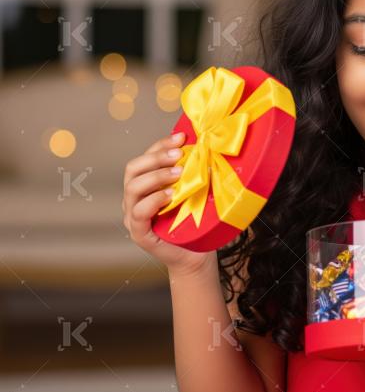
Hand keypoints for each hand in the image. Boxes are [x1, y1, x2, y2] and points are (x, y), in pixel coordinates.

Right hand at [122, 132, 214, 275]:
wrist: (197, 255)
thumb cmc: (195, 222)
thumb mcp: (193, 191)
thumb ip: (191, 172)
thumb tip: (205, 145)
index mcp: (144, 185)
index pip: (145, 158)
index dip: (160, 145)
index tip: (182, 136)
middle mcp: (134, 198)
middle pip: (133, 169)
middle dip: (156, 157)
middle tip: (180, 155)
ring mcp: (133, 216)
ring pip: (132, 188)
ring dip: (156, 176)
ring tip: (179, 174)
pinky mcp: (139, 233)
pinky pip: (139, 212)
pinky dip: (154, 200)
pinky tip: (170, 195)